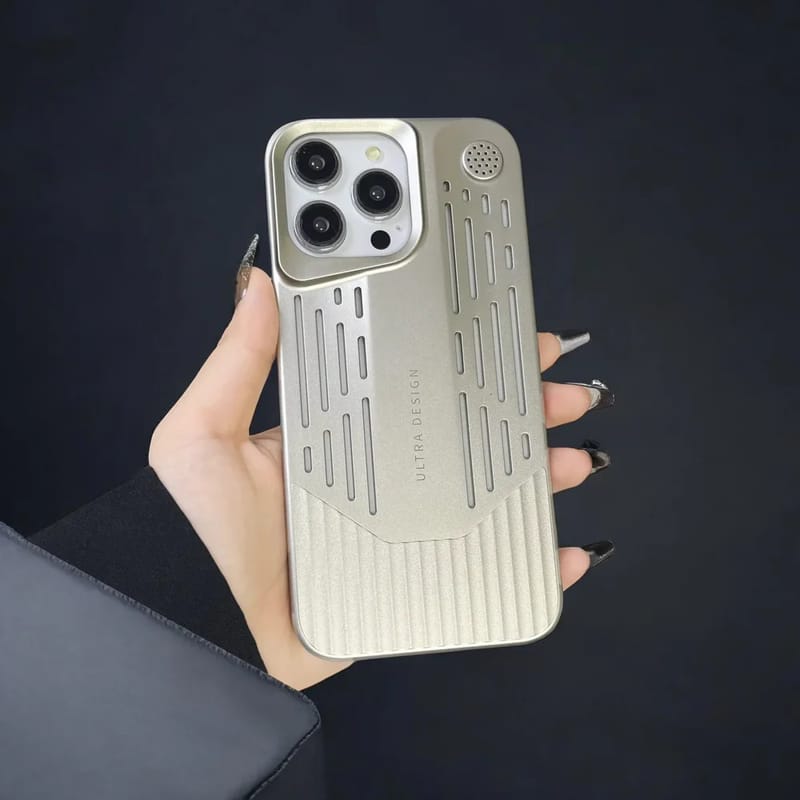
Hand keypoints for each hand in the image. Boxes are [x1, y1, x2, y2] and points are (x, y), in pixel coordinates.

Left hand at [149, 241, 612, 689]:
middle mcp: (369, 483)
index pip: (409, 384)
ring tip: (574, 459)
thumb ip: (238, 360)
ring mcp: (393, 536)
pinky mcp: (406, 588)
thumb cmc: (191, 537)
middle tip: (559, 393)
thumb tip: (257, 283)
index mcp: (333, 440)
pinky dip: (533, 563)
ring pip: (482, 498)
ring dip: (537, 476)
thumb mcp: (205, 433)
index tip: (502, 336)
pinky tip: (566, 548)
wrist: (197, 633)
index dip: (459, 359)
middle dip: (519, 412)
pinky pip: (481, 572)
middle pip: (460, 437)